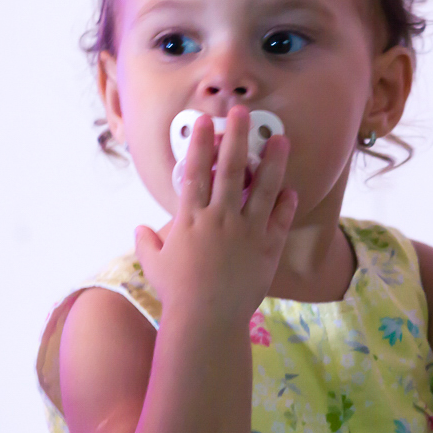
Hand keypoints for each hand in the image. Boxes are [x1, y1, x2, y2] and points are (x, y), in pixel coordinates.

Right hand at [134, 106, 296, 325]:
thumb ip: (148, 243)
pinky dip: (286, 203)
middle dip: (237, 137)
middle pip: (231, 169)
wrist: (207, 320)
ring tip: (281, 139)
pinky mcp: (268, 248)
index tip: (205, 121)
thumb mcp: (156, 266)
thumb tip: (140, 230)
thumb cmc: (178, 294)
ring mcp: (246, 231)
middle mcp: (220, 218)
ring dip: (272, 161)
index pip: (195, 172)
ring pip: (263, 188)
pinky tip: (291, 188)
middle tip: (244, 112)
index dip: (201, 144)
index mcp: (191, 219)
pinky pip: (280, 219)